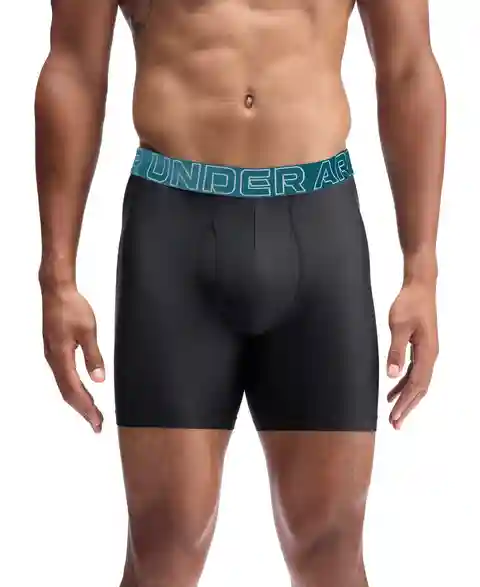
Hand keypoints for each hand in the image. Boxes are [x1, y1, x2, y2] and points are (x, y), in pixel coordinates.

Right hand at [42, 286, 104, 432]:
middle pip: (68, 393)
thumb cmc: (72, 307)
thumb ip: (93, 356)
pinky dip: (73, 388)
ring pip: (64, 386)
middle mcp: (54, 360)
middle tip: (97, 424)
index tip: (97, 421)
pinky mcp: (54, 351)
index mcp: (61, 357)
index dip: (86, 408)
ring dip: (78, 400)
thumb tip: (99, 380)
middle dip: (83, 410)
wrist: (56, 291)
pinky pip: (63, 376)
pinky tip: (82, 391)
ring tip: (92, 412)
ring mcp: (52, 356)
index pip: (74, 390)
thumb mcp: (88, 331)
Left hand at [386, 282, 438, 429]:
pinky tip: (394, 389)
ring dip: (406, 398)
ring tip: (394, 413)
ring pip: (418, 382)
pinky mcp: (421, 348)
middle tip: (395, 423)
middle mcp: (430, 355)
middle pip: (420, 388)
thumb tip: (392, 375)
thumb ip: (396, 351)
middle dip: (407, 407)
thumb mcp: (399, 326)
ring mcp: (427, 352)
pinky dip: (404, 384)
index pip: (416, 385)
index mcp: (427, 353)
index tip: (395, 416)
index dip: (405, 403)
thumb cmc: (410, 303)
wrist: (419, 287)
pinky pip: (414, 372)